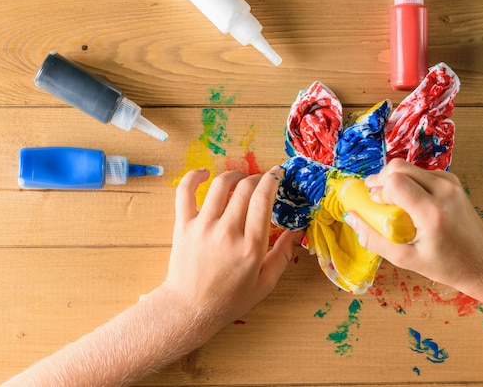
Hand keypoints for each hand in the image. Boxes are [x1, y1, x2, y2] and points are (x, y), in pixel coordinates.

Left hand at [163, 167, 303, 330]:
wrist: (190, 309)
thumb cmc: (230, 299)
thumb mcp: (265, 282)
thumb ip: (284, 254)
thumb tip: (299, 229)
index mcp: (250, 247)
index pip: (263, 199)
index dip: (273, 179)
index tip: (278, 173)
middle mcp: (227, 232)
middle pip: (245, 187)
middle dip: (258, 178)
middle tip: (262, 182)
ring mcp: (203, 226)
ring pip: (220, 185)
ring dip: (234, 175)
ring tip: (240, 179)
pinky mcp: (183, 225)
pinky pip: (185, 191)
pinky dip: (194, 176)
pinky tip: (204, 173)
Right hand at [344, 159, 482, 291]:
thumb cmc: (446, 264)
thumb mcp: (406, 259)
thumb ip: (374, 239)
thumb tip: (350, 217)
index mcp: (432, 212)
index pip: (396, 182)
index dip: (380, 190)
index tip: (377, 206)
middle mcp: (443, 190)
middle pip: (399, 167)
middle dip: (382, 180)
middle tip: (376, 199)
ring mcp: (450, 182)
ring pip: (408, 167)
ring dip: (394, 180)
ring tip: (392, 202)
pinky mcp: (452, 180)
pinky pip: (420, 172)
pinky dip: (408, 182)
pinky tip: (409, 201)